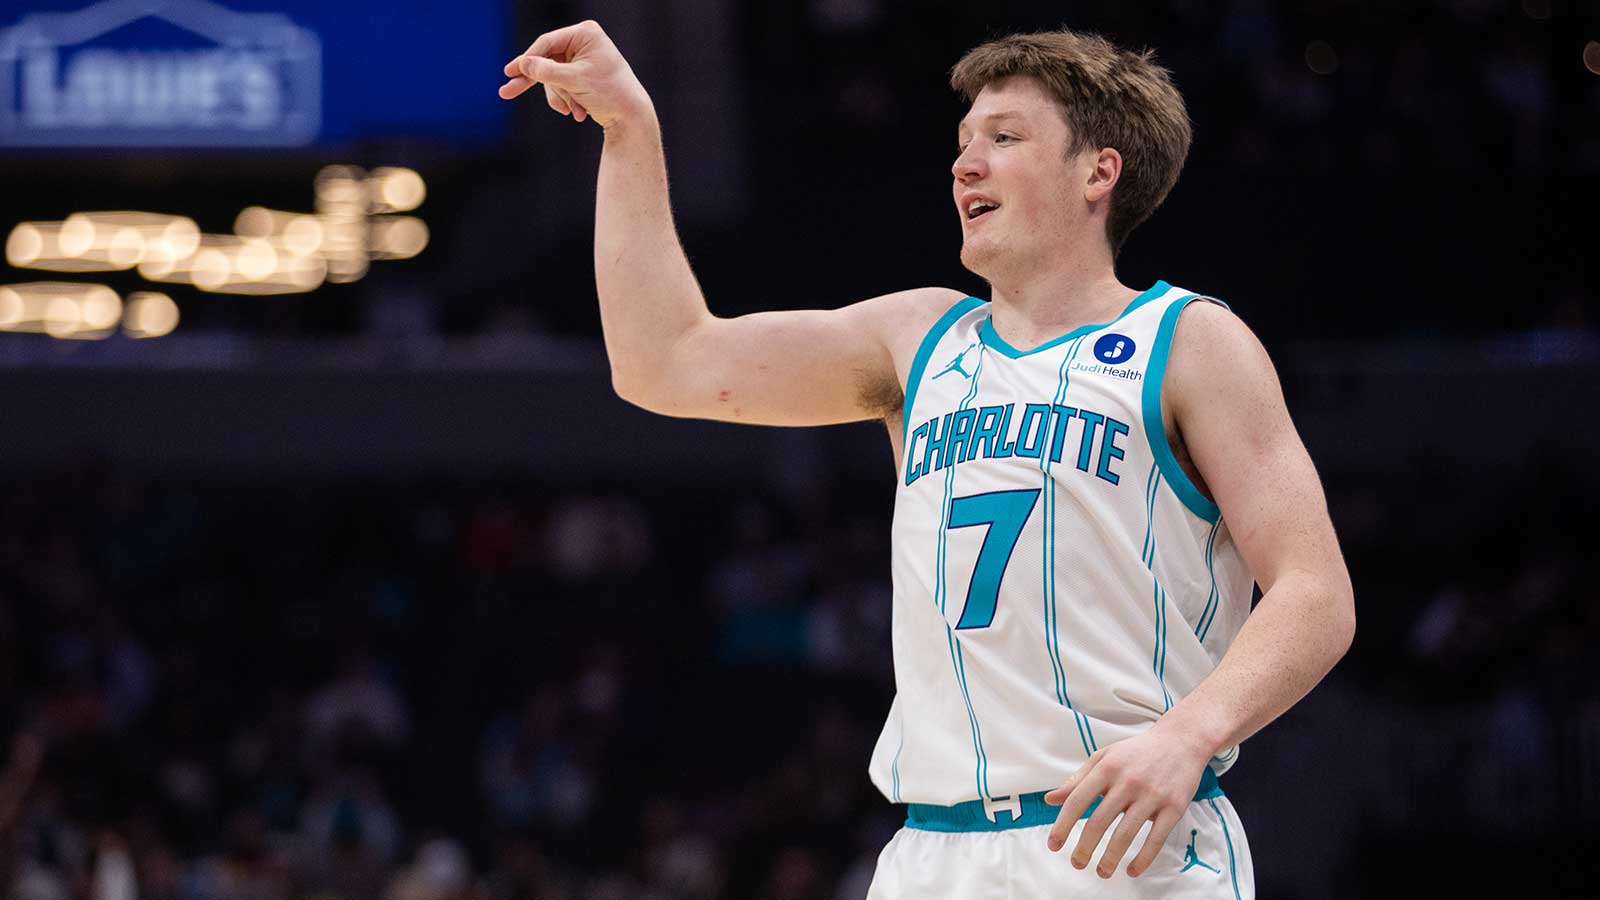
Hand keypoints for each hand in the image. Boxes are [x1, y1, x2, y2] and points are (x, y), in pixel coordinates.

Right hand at [499, 20, 654, 129]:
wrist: (631, 117)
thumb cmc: (609, 93)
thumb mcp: (575, 81)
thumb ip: (547, 71)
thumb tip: (523, 64)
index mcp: (585, 34)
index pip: (547, 43)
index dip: (527, 59)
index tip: (510, 72)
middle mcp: (583, 43)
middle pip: (546, 60)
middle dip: (534, 81)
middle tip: (507, 91)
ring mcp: (580, 59)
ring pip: (552, 78)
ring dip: (560, 98)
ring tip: (574, 113)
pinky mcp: (580, 75)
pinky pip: (560, 86)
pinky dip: (566, 101)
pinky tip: (578, 113)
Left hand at [1042, 724, 1212, 878]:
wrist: (1181, 741)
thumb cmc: (1136, 752)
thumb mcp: (1104, 757)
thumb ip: (1077, 780)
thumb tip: (1050, 800)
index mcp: (1106, 768)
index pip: (1077, 801)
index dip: (1063, 826)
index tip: (1054, 845)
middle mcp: (1128, 781)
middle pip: (1099, 822)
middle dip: (1084, 848)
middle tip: (1076, 864)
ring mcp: (1152, 794)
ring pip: (1126, 834)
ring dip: (1110, 859)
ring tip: (1102, 872)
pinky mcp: (1174, 807)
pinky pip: (1156, 839)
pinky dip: (1143, 859)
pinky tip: (1132, 870)